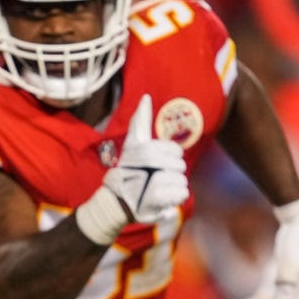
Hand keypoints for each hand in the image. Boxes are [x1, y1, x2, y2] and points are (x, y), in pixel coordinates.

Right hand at [103, 94, 188, 223]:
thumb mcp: (132, 145)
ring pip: (181, 180)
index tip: (154, 163)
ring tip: (157, 189)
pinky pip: (181, 193)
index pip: (174, 150)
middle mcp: (143, 162)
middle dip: (172, 172)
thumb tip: (146, 97)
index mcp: (140, 148)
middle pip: (180, 165)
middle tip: (155, 178)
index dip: (170, 156)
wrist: (117, 202)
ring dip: (173, 186)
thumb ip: (140, 121)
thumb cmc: (129, 170)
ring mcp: (149, 180)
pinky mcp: (155, 198)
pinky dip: (175, 198)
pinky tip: (162, 199)